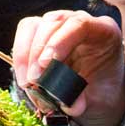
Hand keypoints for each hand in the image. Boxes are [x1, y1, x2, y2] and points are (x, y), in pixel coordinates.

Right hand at [12, 10, 124, 125]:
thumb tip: (67, 103)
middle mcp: (80, 22)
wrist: (95, 96)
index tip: (46, 64)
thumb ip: (83, 99)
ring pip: (33, 26)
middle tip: (34, 80)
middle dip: (37, 51)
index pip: (80, 24)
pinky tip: (24, 78)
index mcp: (104, 31)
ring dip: (25, 56)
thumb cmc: (100, 93)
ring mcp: (59, 24)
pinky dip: (20, 58)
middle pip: (52, 22)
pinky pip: (24, 35)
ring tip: (28, 83)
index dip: (60, 41)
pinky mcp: (41, 32)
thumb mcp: (99, 99)